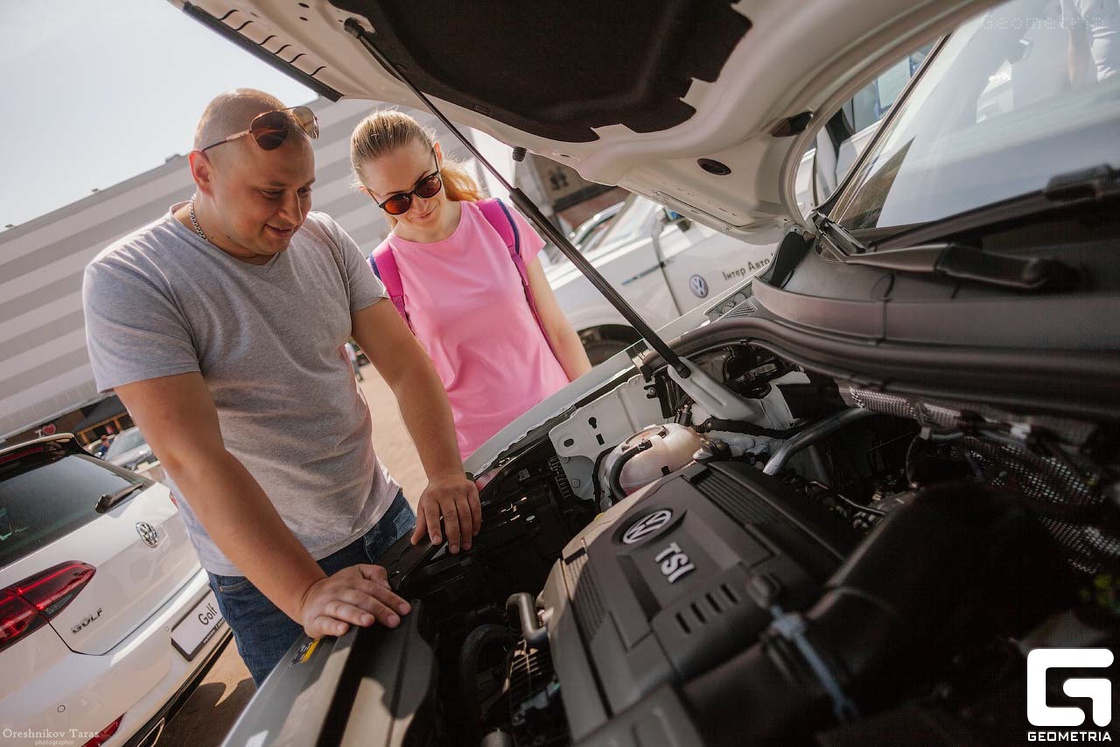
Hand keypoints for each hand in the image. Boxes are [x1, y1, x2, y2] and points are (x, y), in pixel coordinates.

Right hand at [297, 564, 411, 638]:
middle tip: (392, 620)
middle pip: (361, 599)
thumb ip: (375, 573)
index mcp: (352, 582)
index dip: (391, 599)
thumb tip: (388, 585)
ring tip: (369, 621)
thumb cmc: (336, 587)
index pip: (375, 589)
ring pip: (343, 609)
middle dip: (379, 610)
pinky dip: (334, 627)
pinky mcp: (316, 620)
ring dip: (357, 615)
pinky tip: (344, 629)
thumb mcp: (357, 572)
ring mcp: (327, 605)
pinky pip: (325, 623)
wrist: (307, 596)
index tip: (403, 610)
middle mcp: (340, 592)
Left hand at [412, 473, 480, 552]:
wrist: (446, 473)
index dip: (434, 529)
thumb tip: (415, 540)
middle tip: (455, 549)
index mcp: (431, 497)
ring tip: (465, 544)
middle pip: (451, 516)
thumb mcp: (423, 506)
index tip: (437, 542)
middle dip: (454, 535)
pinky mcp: (471, 490)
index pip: (432, 515)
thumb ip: (421, 524)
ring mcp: (459, 491)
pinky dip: (476, 521)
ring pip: (465, 514)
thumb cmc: (434, 492)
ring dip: (466, 532)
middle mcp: (445, 493)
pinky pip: (476, 508)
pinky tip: (474, 531)